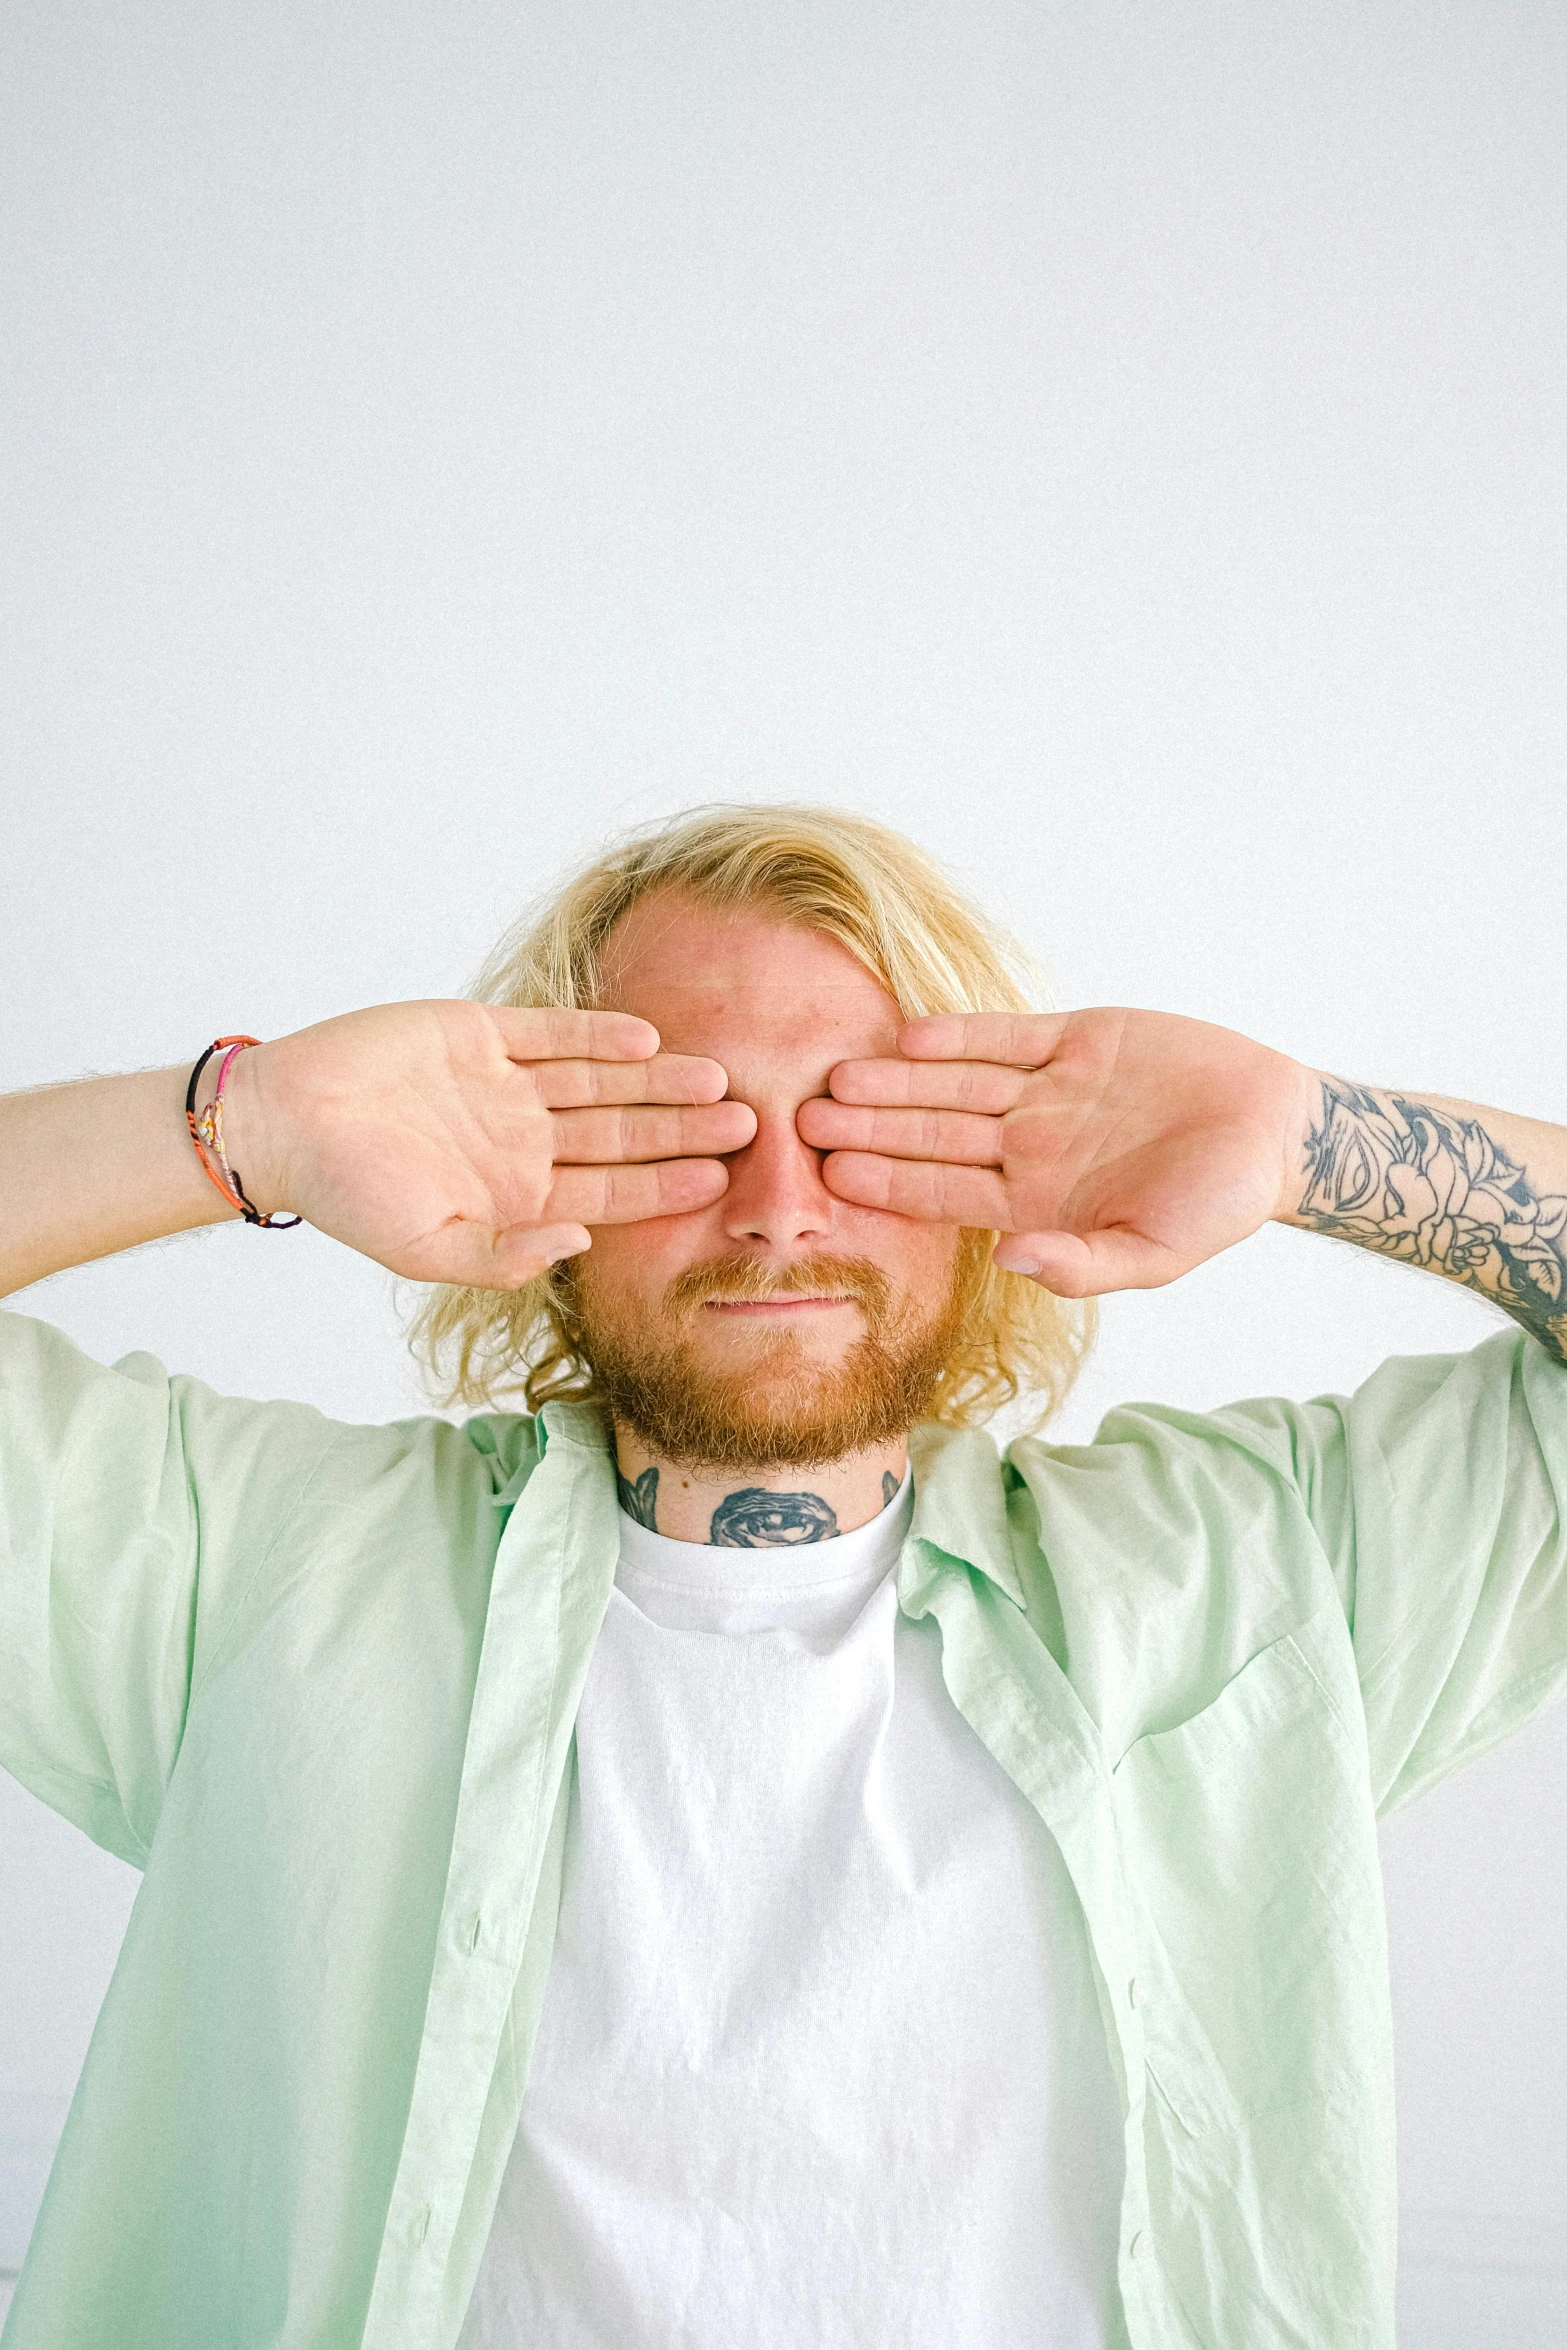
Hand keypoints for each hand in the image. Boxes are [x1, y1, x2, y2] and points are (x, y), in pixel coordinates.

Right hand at [223, 1000, 754, 1287]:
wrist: (284, 1122)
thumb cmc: (349, 1196)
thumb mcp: (426, 1251)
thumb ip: (503, 1256)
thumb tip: (578, 1245)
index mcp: (517, 1194)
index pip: (611, 1191)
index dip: (666, 1186)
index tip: (720, 1183)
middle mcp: (523, 1138)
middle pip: (622, 1133)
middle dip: (683, 1130)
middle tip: (751, 1124)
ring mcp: (506, 1084)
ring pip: (601, 1081)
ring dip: (656, 1081)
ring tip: (717, 1079)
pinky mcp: (481, 1033)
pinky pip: (553, 1032)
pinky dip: (598, 1032)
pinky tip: (647, 1038)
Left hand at [797, 1007, 1317, 1295]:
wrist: (1275, 1130)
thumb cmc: (1218, 1203)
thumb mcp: (1156, 1254)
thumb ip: (1080, 1265)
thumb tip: (1009, 1261)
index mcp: (1035, 1201)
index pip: (943, 1191)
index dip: (888, 1182)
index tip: (831, 1179)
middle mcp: (1029, 1143)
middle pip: (933, 1133)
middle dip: (870, 1127)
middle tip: (802, 1120)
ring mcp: (1049, 1089)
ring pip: (956, 1083)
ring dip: (899, 1080)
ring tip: (839, 1075)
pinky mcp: (1077, 1038)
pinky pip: (1006, 1035)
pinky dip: (960, 1033)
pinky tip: (907, 1034)